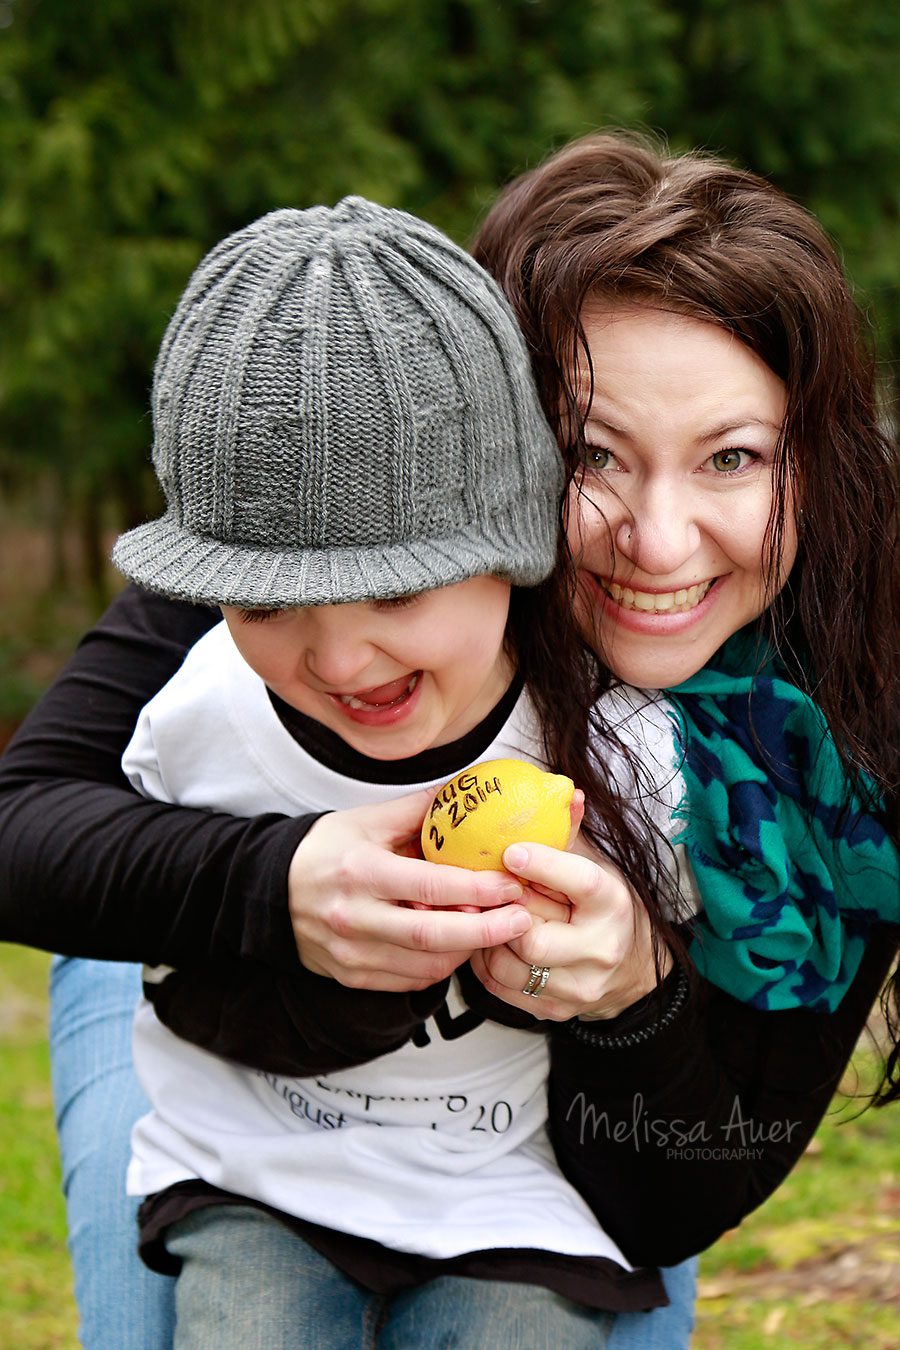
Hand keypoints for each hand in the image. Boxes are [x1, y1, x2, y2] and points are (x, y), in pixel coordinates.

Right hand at [288, 789, 531, 991]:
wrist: (269, 891)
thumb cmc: (325, 850)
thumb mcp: (367, 819)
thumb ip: (420, 809)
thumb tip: (469, 790)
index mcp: (361, 872)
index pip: (430, 887)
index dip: (478, 889)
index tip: (512, 884)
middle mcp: (355, 917)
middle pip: (433, 937)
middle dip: (486, 931)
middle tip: (522, 919)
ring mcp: (352, 954)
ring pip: (426, 967)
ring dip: (467, 952)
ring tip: (495, 931)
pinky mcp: (352, 977)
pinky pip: (409, 982)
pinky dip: (440, 967)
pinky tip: (458, 946)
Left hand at [470, 837, 670, 1020]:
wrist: (631, 971)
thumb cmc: (605, 911)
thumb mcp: (596, 867)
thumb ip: (572, 835)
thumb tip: (566, 793)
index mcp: (612, 904)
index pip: (579, 882)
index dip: (542, 865)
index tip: (511, 851)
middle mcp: (600, 949)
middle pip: (532, 938)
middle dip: (503, 914)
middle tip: (488, 894)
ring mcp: (578, 985)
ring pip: (509, 968)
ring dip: (487, 939)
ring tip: (484, 917)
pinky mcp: (555, 1010)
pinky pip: (501, 988)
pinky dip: (485, 963)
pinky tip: (487, 942)